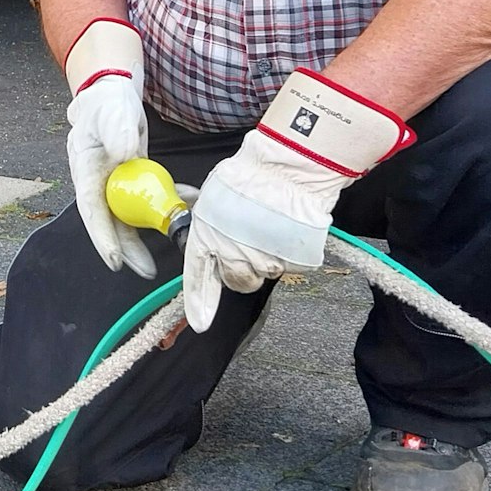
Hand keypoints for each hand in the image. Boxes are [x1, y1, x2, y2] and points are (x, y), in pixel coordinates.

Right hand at [63, 19, 153, 276]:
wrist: (113, 94)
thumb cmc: (108, 103)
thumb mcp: (112, 114)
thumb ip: (118, 132)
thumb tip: (126, 155)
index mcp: (86, 171)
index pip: (92, 210)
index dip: (103, 238)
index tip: (115, 261)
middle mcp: (99, 183)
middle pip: (112, 221)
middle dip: (128, 249)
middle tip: (147, 270)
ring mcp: (116, 182)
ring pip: (131, 215)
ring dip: (151, 230)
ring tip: (176, 243)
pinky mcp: (133, 178)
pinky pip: (149, 197)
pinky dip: (169, 200)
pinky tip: (189, 200)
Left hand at [183, 69, 413, 330]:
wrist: (286, 167)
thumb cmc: (248, 175)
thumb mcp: (213, 197)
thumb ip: (208, 225)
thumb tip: (206, 237)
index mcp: (206, 238)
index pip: (198, 278)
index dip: (199, 303)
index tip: (200, 323)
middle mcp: (232, 255)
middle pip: (239, 281)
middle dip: (243, 268)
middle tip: (251, 242)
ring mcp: (264, 260)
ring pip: (266, 271)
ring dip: (269, 255)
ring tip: (271, 225)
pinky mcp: (293, 261)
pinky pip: (290, 263)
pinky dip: (290, 250)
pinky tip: (287, 227)